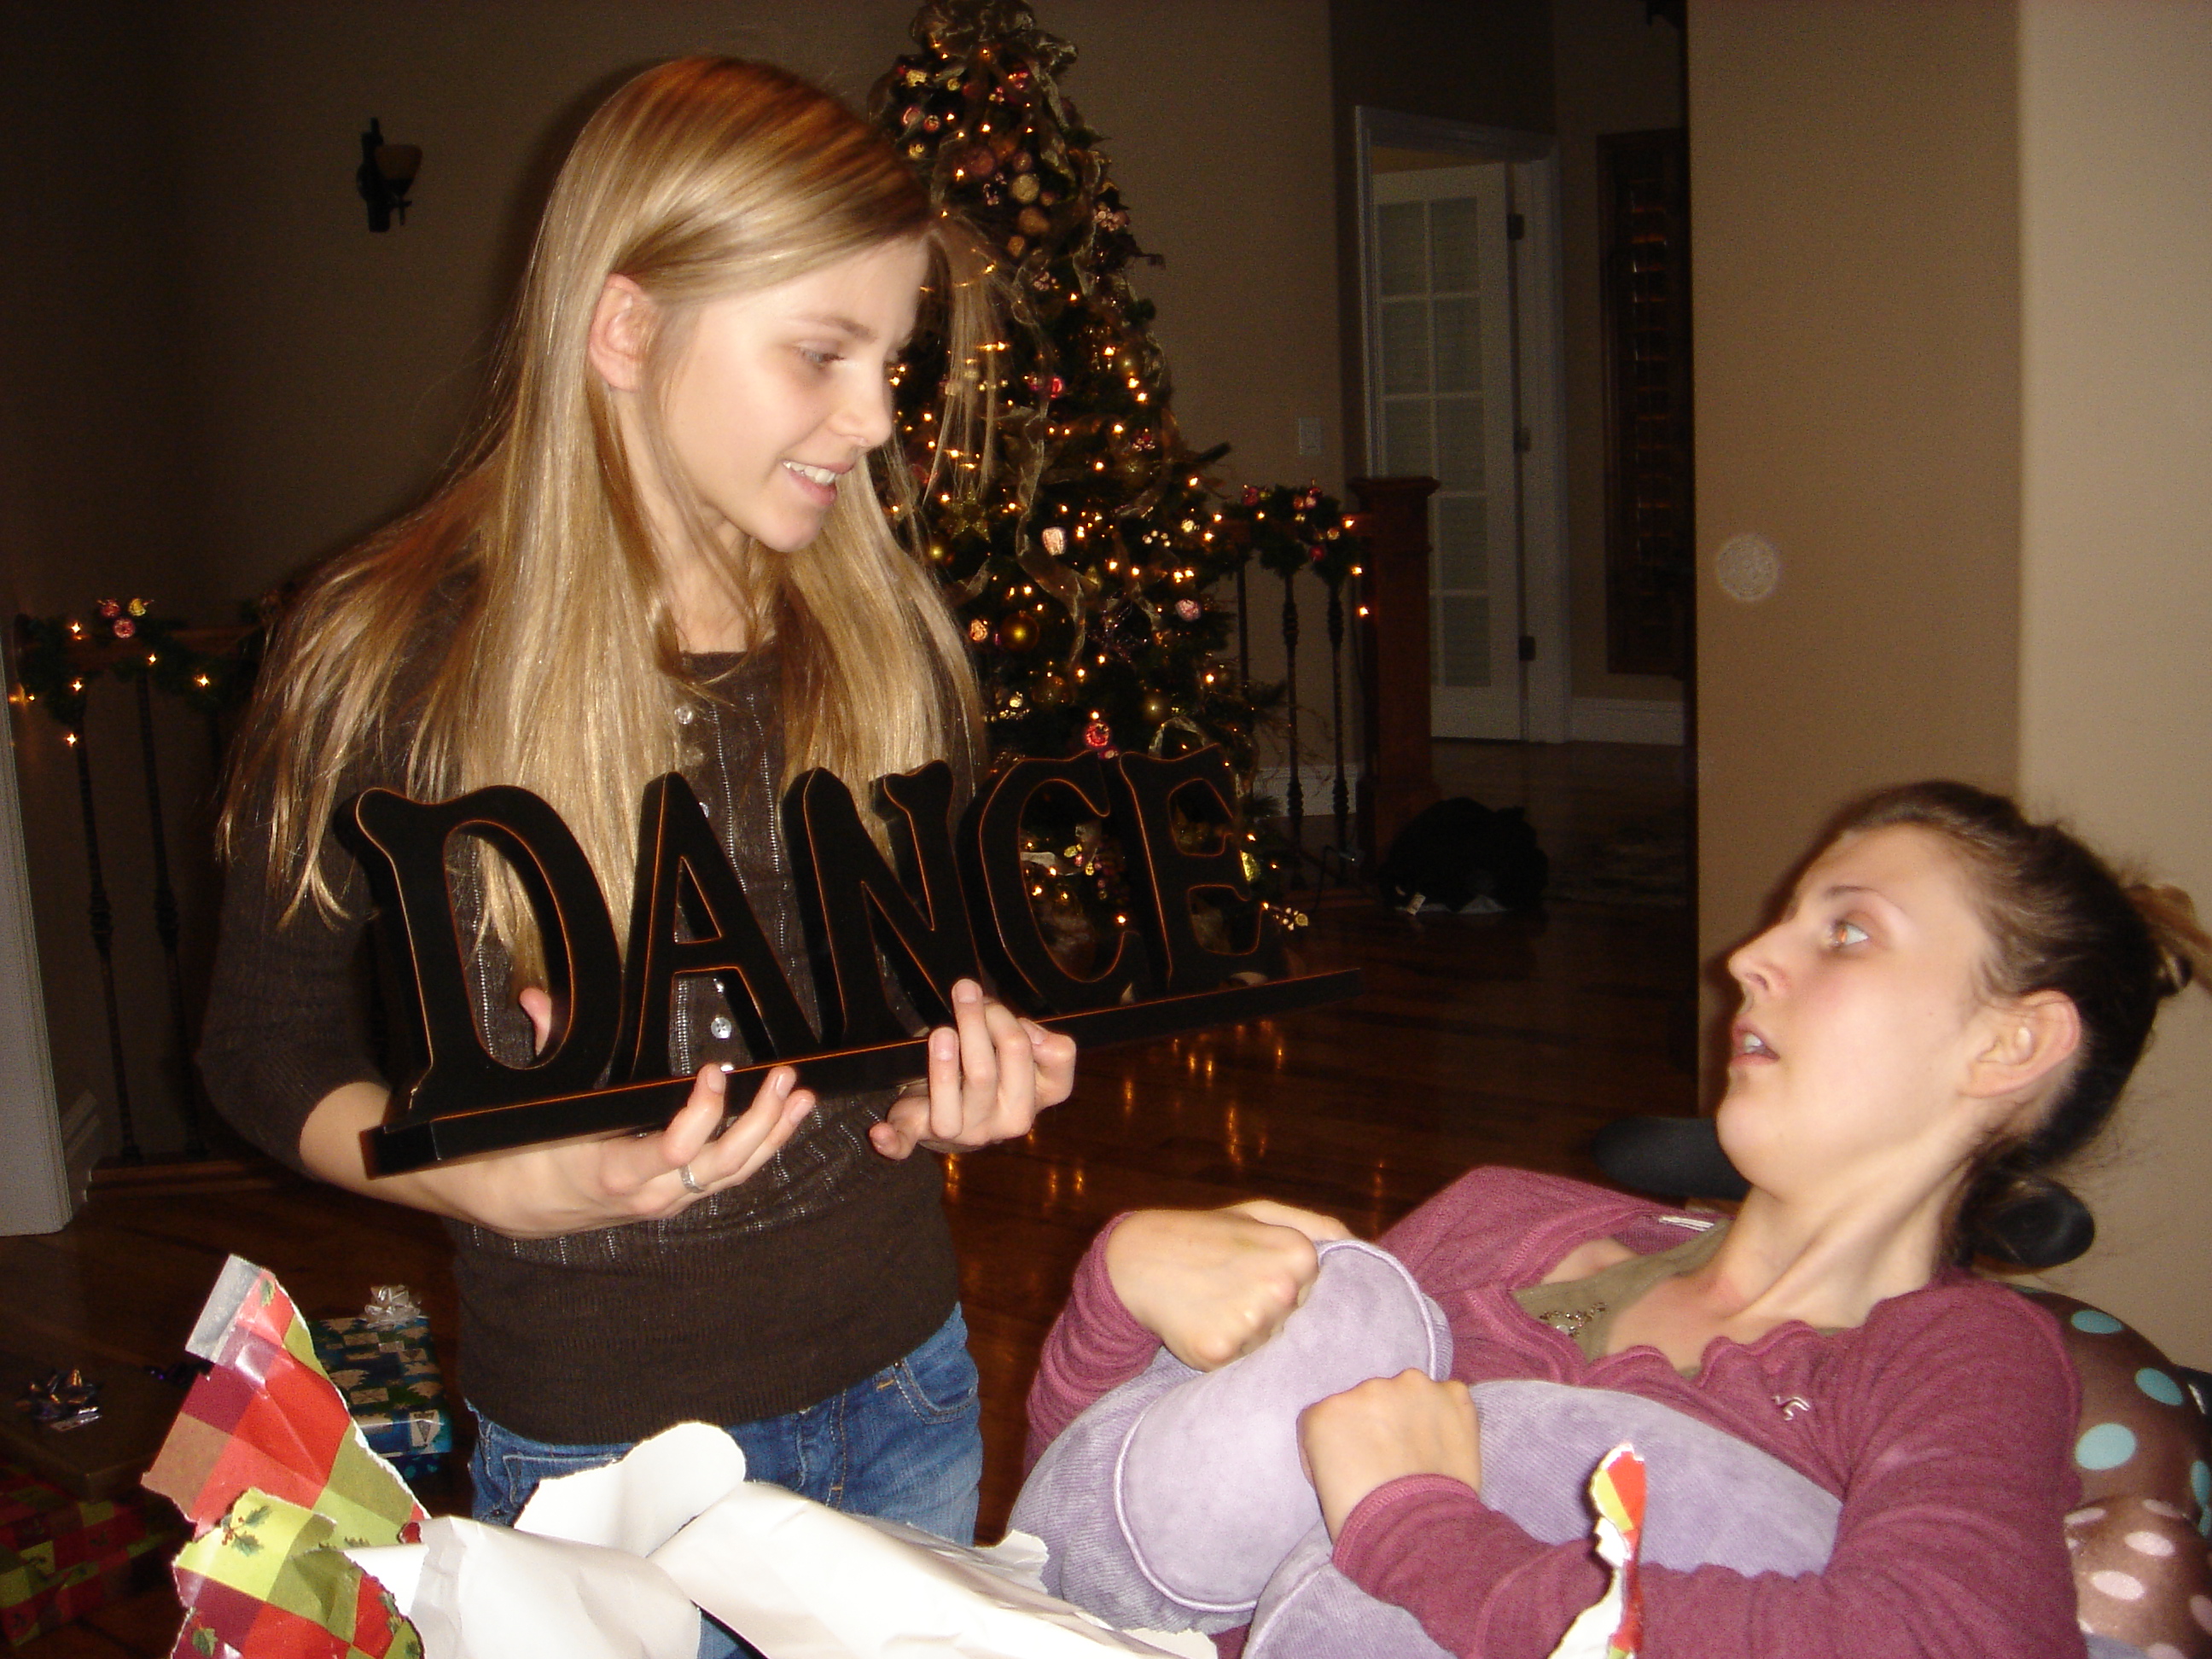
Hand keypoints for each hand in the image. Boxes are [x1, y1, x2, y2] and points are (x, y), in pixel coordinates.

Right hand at [467, 988, 818, 1236]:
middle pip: (721, 1163)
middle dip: (760, 1121)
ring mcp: (671, 1200)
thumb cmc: (533, 1152)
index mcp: (615, 1170)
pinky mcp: (682, 1198)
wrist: (523, 1206)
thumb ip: (547, 1043)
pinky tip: (785, 1120)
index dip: (702, 1114)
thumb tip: (535, 996)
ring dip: (773, 1133)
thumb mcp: (542, 1104)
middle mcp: (651, 1193)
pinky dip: (762, 1147)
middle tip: (783, 1079)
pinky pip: (729, 1175)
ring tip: (801, 1097)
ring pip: (735, 1173)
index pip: (674, 1149)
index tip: (714, 1071)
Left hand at [869, 978, 1077, 1158]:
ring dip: (943, 1064)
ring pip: (955, 1096)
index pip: (1055, 1069)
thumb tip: (1032, 1033)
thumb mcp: (1022, 1054)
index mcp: (1038, 1098)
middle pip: (993, 1070)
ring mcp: (966, 1132)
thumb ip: (1040, 1041)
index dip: (1033, 1033)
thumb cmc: (992, 1072)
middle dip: (980, 1024)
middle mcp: (1008, 1121)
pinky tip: (878, 1133)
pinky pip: (906, 1142)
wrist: (959, 1113)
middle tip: (965, 992)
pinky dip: (892, 1141)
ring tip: (941, 1031)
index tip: (1002, 1009)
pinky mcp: (925, 1134)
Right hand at [1105, 1199, 1352, 1369]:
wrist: (1138, 1257)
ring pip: (1269, 1349)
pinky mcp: (1220, 1350)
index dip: (1288, 1292)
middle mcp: (1281, 1288)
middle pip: (1296, 1326)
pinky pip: (1237, 1365)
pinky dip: (1222, 1351)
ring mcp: (1251, 1321)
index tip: (1257, 1277)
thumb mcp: (1261, 1213)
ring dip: (1247, 1336)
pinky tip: (1202, 1322)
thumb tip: (1366, 1251)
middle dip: (1270, 1317)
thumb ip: (1319, 1226)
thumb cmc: (1206, 1235)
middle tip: (1231, 1290)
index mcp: (1299, 1253)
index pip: (1319, 1297)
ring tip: (1215, 1304)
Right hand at [1298, 1370, 1481, 1537]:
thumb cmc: (1364, 1524)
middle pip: (1370, 1401)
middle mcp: (1366, 1389)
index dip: (1345, 1441)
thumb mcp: (1324, 1485)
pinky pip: (1449, 1396)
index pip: (1331, 1417)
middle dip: (1379, 1425)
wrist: (1418, 1537)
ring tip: (1423, 1455)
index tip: (1357, 1464)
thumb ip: (1335, 1451)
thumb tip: (1357, 1448)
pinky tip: (1447, 1445)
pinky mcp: (1451, 1395)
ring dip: (1413, 1415)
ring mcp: (1411, 1387)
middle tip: (1392, 1461)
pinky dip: (1449, 1416)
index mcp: (1326, 1413)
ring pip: (1409, 1394)